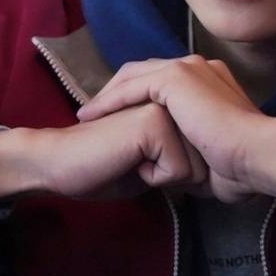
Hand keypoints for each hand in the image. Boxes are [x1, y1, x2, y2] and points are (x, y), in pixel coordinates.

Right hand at [0, 104, 208, 201]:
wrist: (63, 166)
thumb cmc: (102, 168)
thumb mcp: (152, 162)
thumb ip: (179, 153)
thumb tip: (212, 166)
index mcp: (170, 101)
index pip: (202, 153)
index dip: (179, 173)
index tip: (147, 164)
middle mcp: (171, 97)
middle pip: (203, 158)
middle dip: (174, 174)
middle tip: (137, 162)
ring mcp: (164, 104)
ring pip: (195, 165)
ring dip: (165, 177)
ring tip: (134, 162)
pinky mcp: (155, 119)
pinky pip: (177, 170)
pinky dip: (155, 179)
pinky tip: (131, 164)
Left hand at [76, 56, 275, 202]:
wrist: (257, 155)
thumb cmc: (240, 166)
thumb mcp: (207, 156)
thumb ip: (188, 153)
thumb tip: (172, 170)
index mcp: (210, 81)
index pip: (163, 83)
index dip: (136, 99)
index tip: (116, 121)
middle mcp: (198, 67)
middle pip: (143, 73)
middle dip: (116, 93)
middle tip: (93, 114)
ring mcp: (188, 68)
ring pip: (134, 76)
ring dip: (107, 95)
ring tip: (86, 115)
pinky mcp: (176, 78)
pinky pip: (132, 86)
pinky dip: (109, 100)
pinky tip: (91, 115)